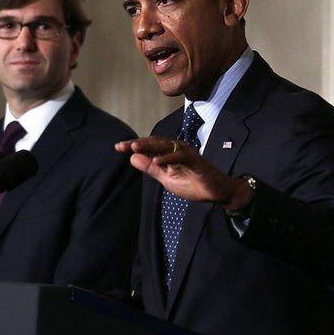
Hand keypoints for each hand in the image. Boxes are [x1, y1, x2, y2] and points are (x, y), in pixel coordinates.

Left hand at [115, 137, 252, 209]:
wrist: (215, 192)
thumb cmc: (192, 183)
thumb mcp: (166, 178)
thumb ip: (151, 168)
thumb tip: (132, 158)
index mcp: (168, 153)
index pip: (149, 147)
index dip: (134, 146)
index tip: (118, 147)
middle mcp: (176, 149)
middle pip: (155, 143)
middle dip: (139, 143)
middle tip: (123, 145)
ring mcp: (187, 153)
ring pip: (166, 146)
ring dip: (150, 146)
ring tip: (134, 148)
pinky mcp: (196, 160)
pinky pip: (181, 156)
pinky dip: (169, 158)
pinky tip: (157, 161)